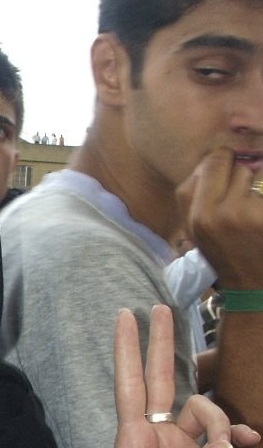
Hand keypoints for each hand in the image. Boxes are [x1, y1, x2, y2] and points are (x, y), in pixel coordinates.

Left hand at [100, 306, 258, 447]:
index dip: (127, 351)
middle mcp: (156, 435)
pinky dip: (238, 439)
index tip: (124, 316)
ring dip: (221, 419)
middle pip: (161, 381)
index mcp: (133, 439)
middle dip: (161, 345)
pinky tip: (251, 441)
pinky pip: (223, 442)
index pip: (130, 385)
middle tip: (161, 308)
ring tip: (230, 445)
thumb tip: (224, 447)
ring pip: (203, 413)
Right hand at [180, 147, 262, 287]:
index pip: (208, 162)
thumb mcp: (200, 231)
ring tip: (254, 212)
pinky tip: (260, 221)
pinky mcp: (262, 217)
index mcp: (192, 215)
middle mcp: (210, 214)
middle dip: (240, 173)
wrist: (254, 290)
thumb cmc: (229, 255)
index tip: (228, 181)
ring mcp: (238, 214)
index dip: (222, 166)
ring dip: (256, 187)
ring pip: (252, 173)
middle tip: (246, 196)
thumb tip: (223, 157)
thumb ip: (202, 195)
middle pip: (228, 162)